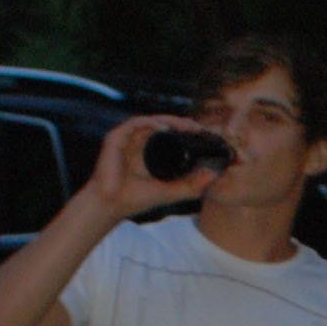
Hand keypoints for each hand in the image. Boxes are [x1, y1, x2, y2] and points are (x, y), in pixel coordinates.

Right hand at [83, 113, 224, 218]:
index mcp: (151, 151)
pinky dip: (151, 123)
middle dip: (183, 124)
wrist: (112, 205)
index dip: (188, 131)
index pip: (172, 134)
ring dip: (171, 121)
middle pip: (164, 125)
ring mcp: (128, 138)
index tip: (205, 134)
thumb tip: (214, 175)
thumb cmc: (137, 199)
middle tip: (200, 128)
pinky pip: (136, 123)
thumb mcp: (171, 192)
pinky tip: (164, 128)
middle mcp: (140, 141)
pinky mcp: (116, 137)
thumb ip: (192, 186)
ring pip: (153, 121)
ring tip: (187, 126)